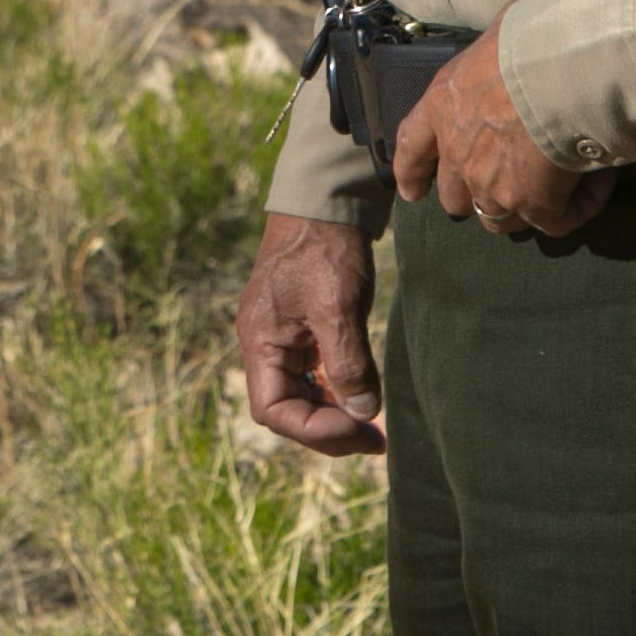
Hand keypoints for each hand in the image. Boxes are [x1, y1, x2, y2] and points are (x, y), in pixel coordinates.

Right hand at [235, 212, 385, 454]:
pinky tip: (363, 392)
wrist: (326, 198)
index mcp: (260, 340)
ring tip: (373, 422)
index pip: (274, 411)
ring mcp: (282, 335)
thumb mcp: (338, 306)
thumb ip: (347, 365)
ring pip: (301, 393)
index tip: (359, 428)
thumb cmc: (325, 247)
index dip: (315, 430)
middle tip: (375, 438)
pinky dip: (336, 389)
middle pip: (287, 408)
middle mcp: (264, 343)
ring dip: (334, 413)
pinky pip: (312, 373)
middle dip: (329, 428)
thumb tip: (362, 414)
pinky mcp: (301, 326)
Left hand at [391, 25, 616, 238]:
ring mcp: (491, 185)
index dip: (411, 173)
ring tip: (560, 183)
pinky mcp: (533, 207)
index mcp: (443, 104)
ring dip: (525, 206)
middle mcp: (458, 152)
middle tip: (506, 186)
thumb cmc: (531, 38)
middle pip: (454, 196)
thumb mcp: (500, 31)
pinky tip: (601, 180)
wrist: (560, 69)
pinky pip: (556, 221)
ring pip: (498, 218)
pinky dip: (578, 205)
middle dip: (475, 195)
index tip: (411, 193)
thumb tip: (522, 31)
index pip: (412, 147)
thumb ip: (501, 48)